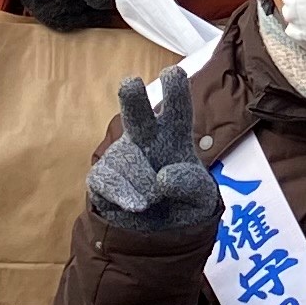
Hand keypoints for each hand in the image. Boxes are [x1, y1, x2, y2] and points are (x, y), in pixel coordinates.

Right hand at [86, 71, 216, 233]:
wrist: (160, 231)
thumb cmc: (186, 201)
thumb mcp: (202, 197)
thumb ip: (191, 185)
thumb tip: (162, 178)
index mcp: (174, 133)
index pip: (177, 108)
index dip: (175, 90)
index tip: (173, 73)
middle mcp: (144, 137)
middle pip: (137, 112)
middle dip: (133, 97)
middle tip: (130, 84)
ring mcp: (121, 154)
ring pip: (126, 160)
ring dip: (142, 184)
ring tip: (153, 201)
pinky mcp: (102, 175)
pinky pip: (107, 179)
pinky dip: (123, 194)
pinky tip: (137, 206)